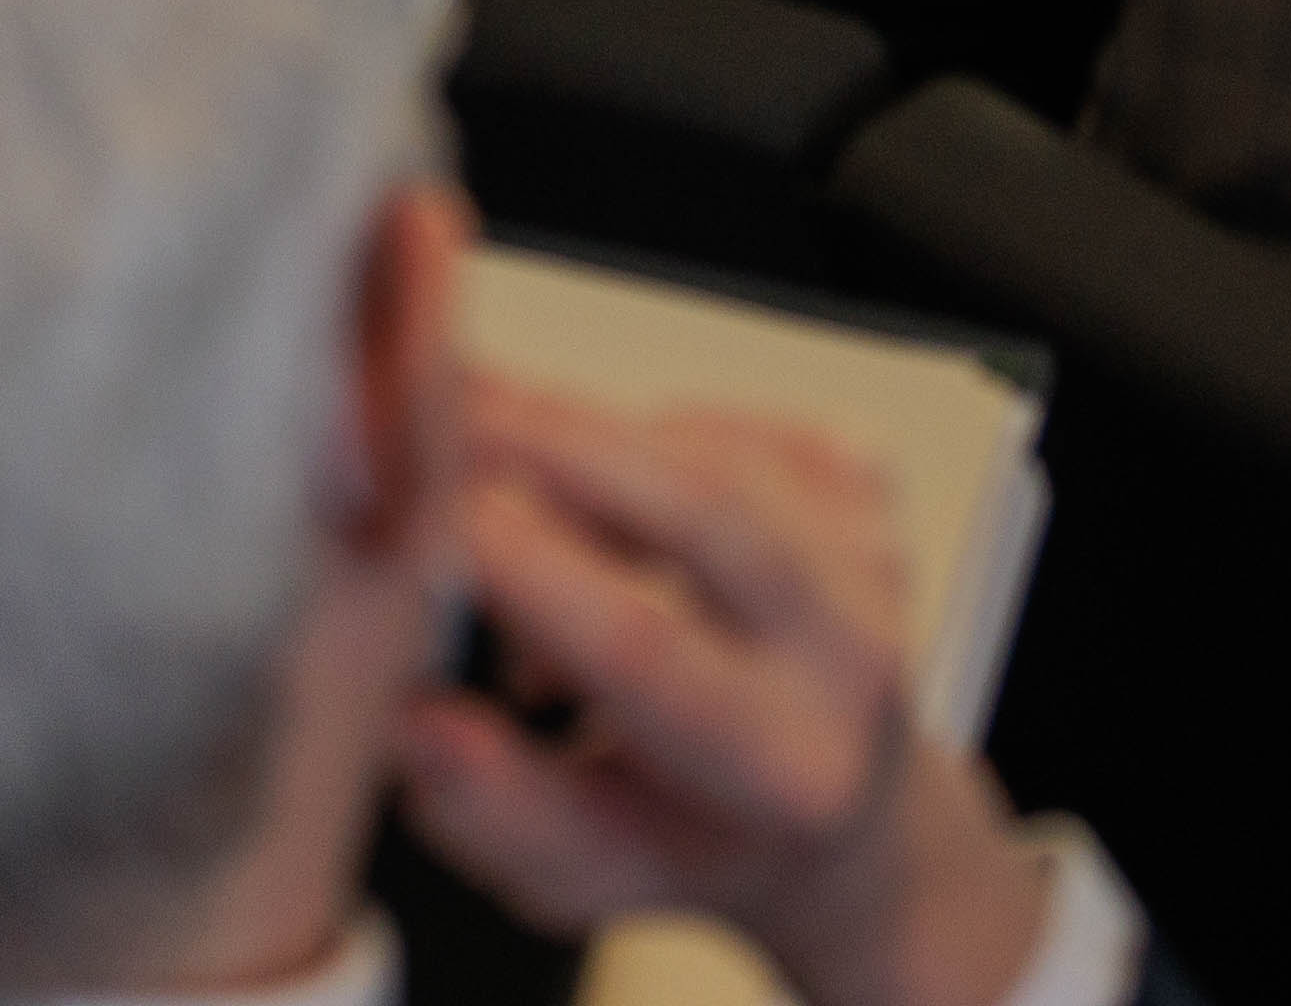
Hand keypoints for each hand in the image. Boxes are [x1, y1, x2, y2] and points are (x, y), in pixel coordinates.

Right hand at [391, 386, 1060, 1005]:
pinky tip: (598, 484)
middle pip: (696, 509)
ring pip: (705, 449)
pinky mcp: (870, 488)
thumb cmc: (695, 841)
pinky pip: (729, 423)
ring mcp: (874, 559)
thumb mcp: (580, 869)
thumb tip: (416, 718)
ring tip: (483, 459)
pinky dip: (641, 436)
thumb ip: (491, 807)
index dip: (525, 566)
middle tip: (431, 420)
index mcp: (783, 769)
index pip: (643, 646)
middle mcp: (853, 656)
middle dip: (544, 448)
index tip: (424, 519)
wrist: (837, 817)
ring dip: (576, 440)